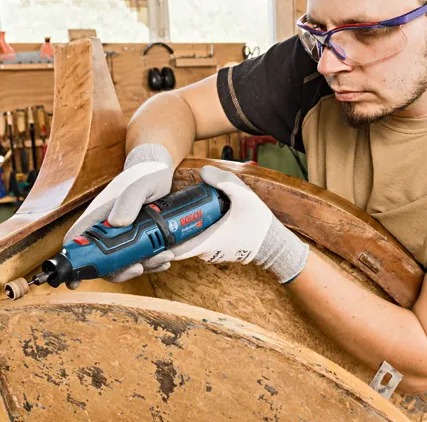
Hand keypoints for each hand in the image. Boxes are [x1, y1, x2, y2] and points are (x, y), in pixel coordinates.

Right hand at [63, 144, 174, 287]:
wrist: (162, 172)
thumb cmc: (147, 174)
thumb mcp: (141, 184)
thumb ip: (129, 200)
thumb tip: (117, 223)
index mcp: (99, 216)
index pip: (77, 241)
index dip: (73, 262)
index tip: (76, 281)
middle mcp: (108, 228)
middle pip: (102, 261)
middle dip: (120, 271)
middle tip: (139, 268)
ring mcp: (124, 235)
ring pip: (124, 262)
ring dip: (143, 266)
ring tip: (164, 257)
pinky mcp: (139, 238)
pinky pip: (140, 257)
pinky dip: (152, 263)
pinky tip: (166, 259)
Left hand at [169, 166, 308, 283]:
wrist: (275, 244)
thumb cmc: (259, 224)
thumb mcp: (244, 196)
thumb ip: (224, 181)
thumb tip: (203, 172)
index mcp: (208, 242)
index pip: (174, 250)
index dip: (159, 243)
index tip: (151, 231)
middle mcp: (206, 252)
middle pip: (178, 245)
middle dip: (168, 232)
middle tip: (160, 214)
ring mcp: (212, 254)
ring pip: (189, 244)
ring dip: (181, 232)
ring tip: (175, 214)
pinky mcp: (218, 251)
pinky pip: (199, 244)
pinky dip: (193, 234)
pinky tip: (195, 220)